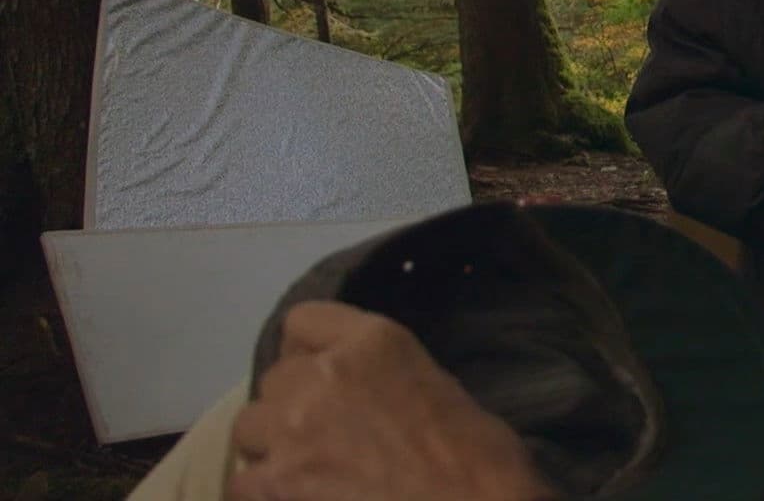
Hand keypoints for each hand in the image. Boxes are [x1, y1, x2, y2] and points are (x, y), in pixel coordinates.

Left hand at [227, 302, 554, 500]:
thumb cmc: (480, 461)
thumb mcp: (439, 389)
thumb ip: (385, 378)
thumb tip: (364, 397)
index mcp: (374, 342)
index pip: (302, 322)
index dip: (306, 353)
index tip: (319, 377)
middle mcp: (323, 374)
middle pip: (274, 380)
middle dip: (291, 406)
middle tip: (323, 439)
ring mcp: (291, 430)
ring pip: (249, 428)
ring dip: (271, 449)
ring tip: (306, 474)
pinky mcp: (273, 484)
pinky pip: (242, 482)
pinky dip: (265, 493)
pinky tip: (296, 499)